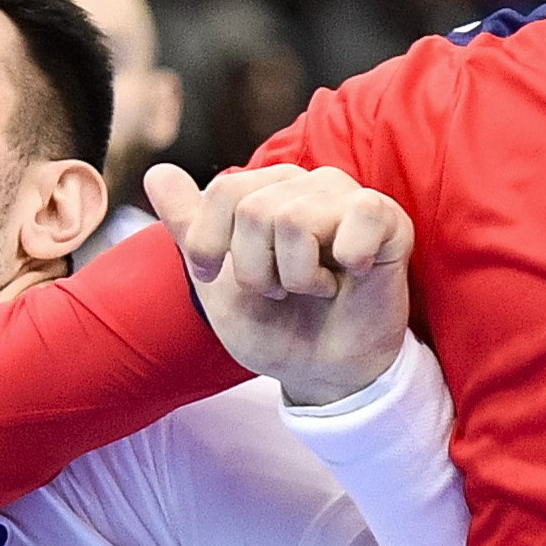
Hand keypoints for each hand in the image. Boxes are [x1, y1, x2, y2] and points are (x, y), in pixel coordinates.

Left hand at [145, 163, 412, 407]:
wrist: (322, 374)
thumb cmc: (277, 326)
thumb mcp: (217, 282)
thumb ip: (188, 227)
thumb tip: (156, 172)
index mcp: (266, 190)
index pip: (222, 192)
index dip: (210, 245)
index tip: (216, 278)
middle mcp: (306, 184)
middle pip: (253, 210)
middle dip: (255, 272)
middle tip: (281, 292)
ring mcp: (347, 198)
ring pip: (293, 219)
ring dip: (297, 276)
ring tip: (314, 289)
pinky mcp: (389, 220)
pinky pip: (359, 215)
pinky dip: (348, 259)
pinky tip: (351, 274)